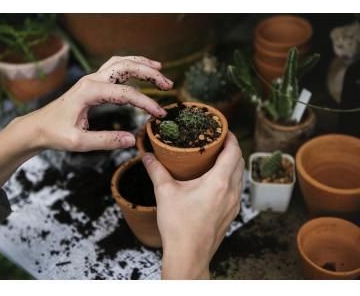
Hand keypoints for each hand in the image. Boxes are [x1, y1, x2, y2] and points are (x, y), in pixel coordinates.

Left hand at [0, 56, 172, 195]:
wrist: (37, 127)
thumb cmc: (55, 133)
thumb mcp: (79, 142)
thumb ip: (106, 140)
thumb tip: (132, 139)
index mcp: (89, 91)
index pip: (126, 93)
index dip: (146, 103)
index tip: (160, 114)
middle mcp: (91, 80)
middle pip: (126, 67)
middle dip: (149, 73)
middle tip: (168, 84)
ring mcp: (91, 79)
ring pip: (121, 62)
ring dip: (141, 64)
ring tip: (160, 69)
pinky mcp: (92, 83)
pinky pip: (114, 67)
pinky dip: (130, 65)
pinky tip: (140, 70)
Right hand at [142, 132, 243, 278]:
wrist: (188, 256)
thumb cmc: (178, 226)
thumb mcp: (165, 193)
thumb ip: (156, 170)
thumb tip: (147, 155)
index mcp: (219, 182)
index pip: (234, 151)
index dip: (231, 137)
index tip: (222, 129)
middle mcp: (231, 192)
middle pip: (239, 162)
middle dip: (231, 148)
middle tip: (217, 141)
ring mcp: (234, 204)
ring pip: (240, 176)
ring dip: (232, 163)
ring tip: (216, 158)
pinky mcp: (231, 214)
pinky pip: (236, 189)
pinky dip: (230, 178)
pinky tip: (215, 180)